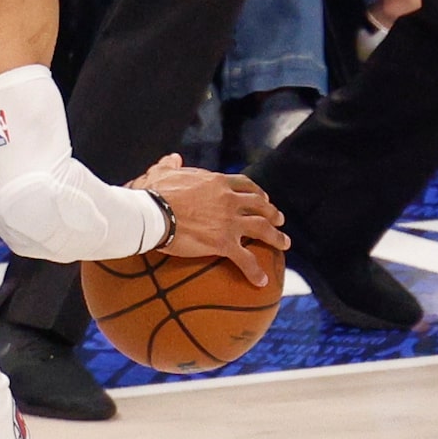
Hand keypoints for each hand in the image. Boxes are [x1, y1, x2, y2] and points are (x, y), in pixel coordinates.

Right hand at [138, 159, 288, 284]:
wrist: (152, 213)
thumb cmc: (154, 193)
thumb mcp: (161, 172)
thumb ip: (170, 164)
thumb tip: (173, 158)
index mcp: (217, 183)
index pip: (244, 185)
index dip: (257, 192)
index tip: (263, 198)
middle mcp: (229, 200)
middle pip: (260, 205)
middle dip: (272, 212)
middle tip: (280, 220)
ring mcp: (229, 222)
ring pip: (262, 229)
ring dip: (276, 237)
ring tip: (284, 244)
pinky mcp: (224, 243)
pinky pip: (245, 259)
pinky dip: (255, 271)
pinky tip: (262, 281)